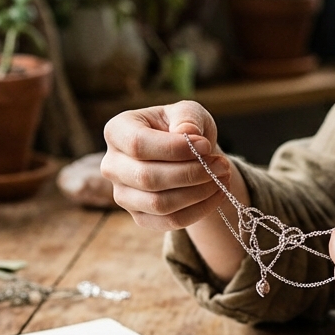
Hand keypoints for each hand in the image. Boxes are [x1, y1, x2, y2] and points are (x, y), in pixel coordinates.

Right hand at [102, 101, 235, 231]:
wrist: (184, 153)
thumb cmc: (182, 126)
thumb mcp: (187, 112)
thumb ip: (187, 117)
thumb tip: (187, 132)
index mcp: (117, 131)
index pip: (138, 144)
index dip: (174, 148)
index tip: (206, 145)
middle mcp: (112, 165)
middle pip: (148, 178)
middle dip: (191, 173)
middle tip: (221, 165)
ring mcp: (122, 195)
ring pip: (159, 204)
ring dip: (198, 193)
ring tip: (222, 177)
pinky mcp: (139, 216)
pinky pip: (169, 222)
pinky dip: (199, 210)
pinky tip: (217, 193)